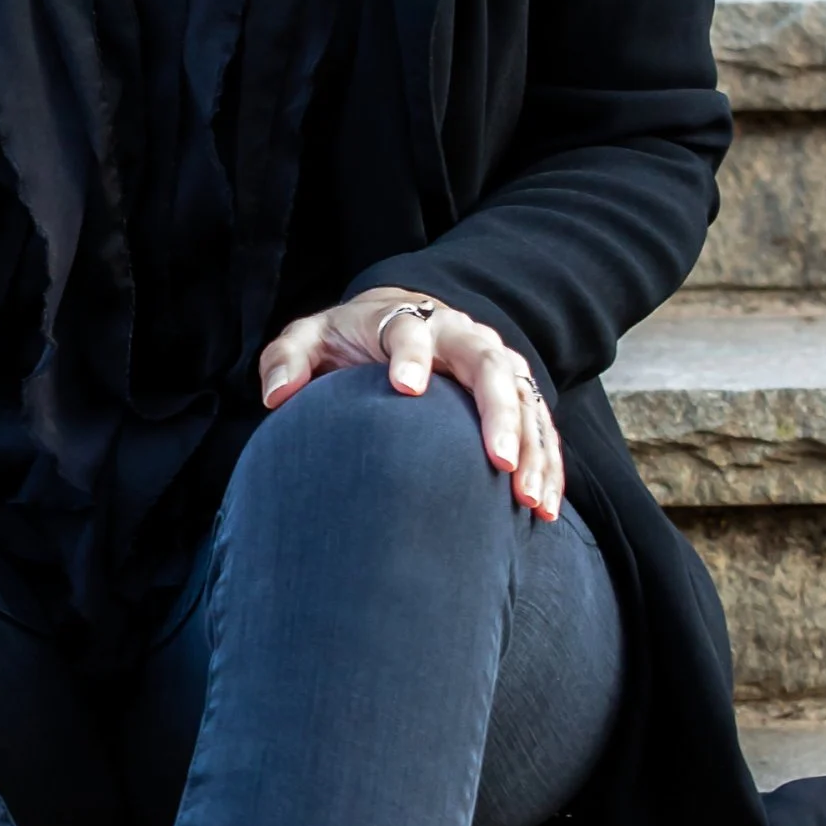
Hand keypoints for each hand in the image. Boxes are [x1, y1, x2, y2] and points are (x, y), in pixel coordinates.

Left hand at [259, 286, 562, 519]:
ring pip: (525, 399)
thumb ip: (288, 359)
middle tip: (495, 461)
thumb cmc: (350, 338)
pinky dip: (548, 464)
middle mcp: (463, 337)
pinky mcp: (517, 393)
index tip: (405, 389)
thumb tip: (277, 396)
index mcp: (409, 320)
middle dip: (496, 412)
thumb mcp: (311, 338)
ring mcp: (497, 364)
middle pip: (489, 367)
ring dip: (531, 448)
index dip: (411, 356)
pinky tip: (544, 507)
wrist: (400, 317)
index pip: (411, 331)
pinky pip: (541, 426)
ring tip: (527, 500)